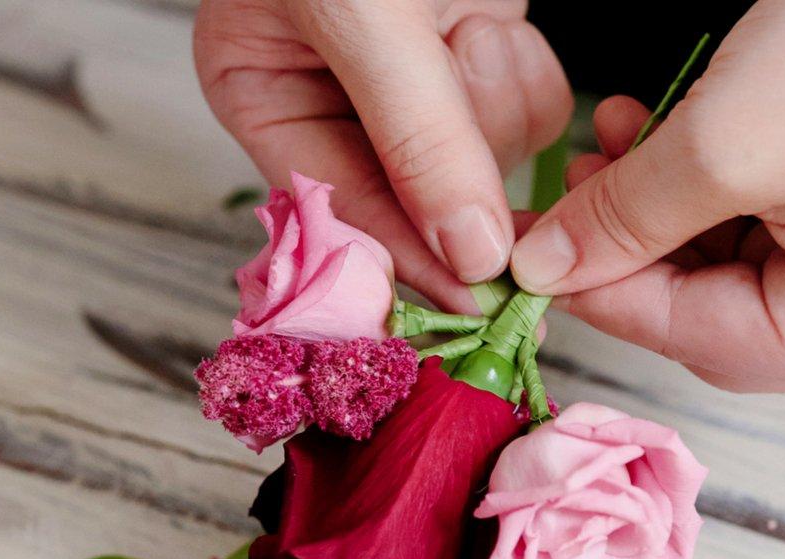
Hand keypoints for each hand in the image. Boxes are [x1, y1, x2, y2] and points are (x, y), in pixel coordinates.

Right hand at [194, 0, 570, 312]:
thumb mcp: (364, 15)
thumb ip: (416, 139)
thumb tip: (468, 256)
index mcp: (263, 94)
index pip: (336, 210)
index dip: (404, 261)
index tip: (472, 304)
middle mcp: (331, 98)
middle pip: (411, 192)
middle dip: (450, 157)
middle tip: (459, 102)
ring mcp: (406, 79)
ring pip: (474, 156)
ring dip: (485, 101)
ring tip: (461, 19)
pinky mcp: (467, 51)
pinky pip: (517, 107)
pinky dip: (521, 71)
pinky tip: (489, 14)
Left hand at [510, 0, 784, 391]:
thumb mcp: (735, 141)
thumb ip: (631, 216)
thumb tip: (543, 268)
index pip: (684, 335)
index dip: (591, 295)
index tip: (519, 265)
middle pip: (689, 299)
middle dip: (613, 242)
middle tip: (556, 205)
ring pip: (700, 247)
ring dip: (634, 199)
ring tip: (599, 149)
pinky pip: (729, 204)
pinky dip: (673, 170)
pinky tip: (637, 127)